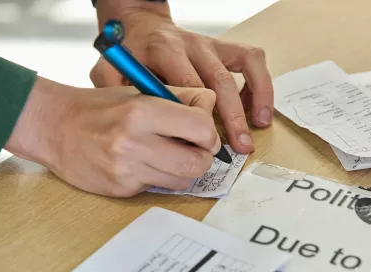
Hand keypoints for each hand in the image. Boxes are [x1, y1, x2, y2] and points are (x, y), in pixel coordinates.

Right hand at [5, 77, 219, 196]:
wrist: (55, 127)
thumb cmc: (101, 106)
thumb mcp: (141, 90)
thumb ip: (181, 96)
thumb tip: (212, 107)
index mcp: (143, 111)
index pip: (201, 128)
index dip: (209, 132)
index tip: (203, 132)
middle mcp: (134, 142)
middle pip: (198, 163)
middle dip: (203, 156)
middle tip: (194, 149)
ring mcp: (127, 170)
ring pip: (182, 181)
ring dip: (184, 170)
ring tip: (170, 155)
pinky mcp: (121, 189)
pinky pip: (158, 188)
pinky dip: (160, 177)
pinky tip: (145, 163)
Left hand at [91, 0, 274, 153]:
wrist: (138, 25)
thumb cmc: (128, 54)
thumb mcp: (110, 70)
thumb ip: (117, 93)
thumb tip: (137, 125)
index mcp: (165, 50)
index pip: (191, 84)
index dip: (202, 116)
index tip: (205, 143)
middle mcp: (192, 45)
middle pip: (220, 79)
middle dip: (233, 116)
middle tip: (240, 146)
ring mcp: (211, 44)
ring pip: (244, 65)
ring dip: (257, 97)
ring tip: (260, 125)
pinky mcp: (223, 46)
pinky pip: (252, 59)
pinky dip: (260, 84)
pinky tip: (258, 109)